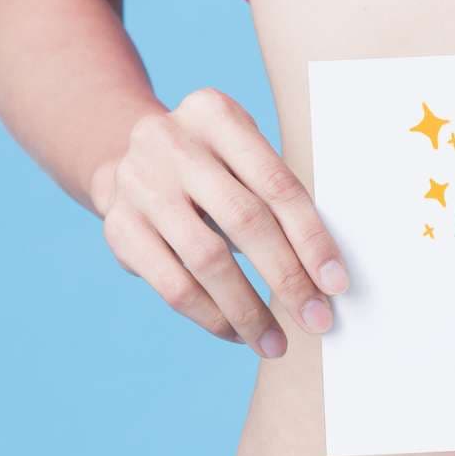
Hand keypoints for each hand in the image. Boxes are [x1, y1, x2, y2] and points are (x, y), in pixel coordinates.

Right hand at [95, 88, 348, 356]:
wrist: (127, 159)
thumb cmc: (215, 167)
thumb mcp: (243, 156)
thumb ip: (279, 197)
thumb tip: (327, 274)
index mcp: (215, 113)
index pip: (276, 184)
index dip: (311, 238)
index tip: (337, 284)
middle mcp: (171, 142)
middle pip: (244, 220)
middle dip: (287, 278)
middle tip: (318, 320)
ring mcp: (138, 184)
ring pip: (206, 259)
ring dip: (248, 309)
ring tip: (277, 342)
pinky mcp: (117, 227)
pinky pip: (171, 284)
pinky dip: (210, 316)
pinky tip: (237, 333)